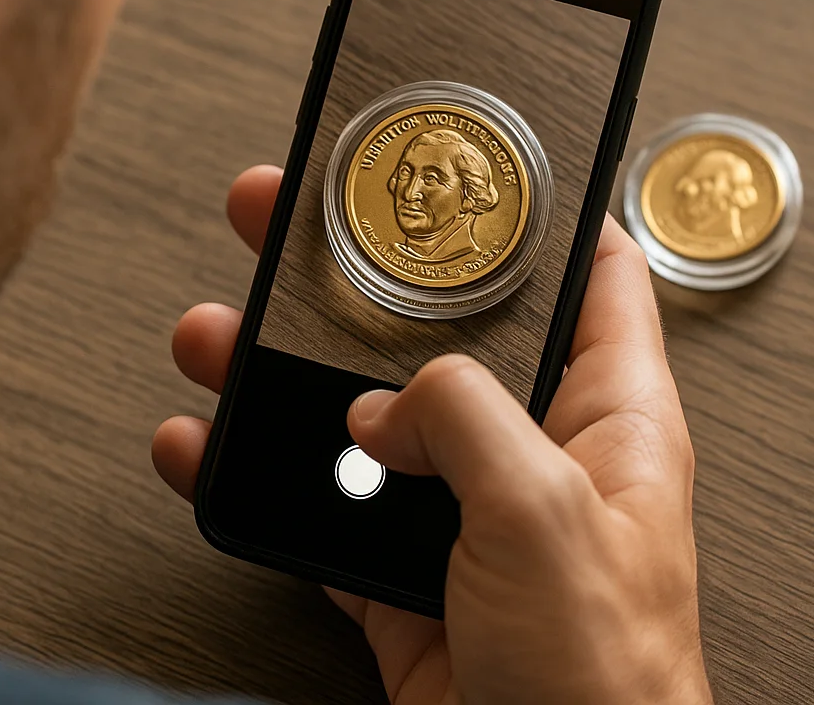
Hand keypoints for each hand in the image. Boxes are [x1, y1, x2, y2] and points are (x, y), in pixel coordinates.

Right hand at [152, 166, 711, 704]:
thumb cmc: (608, 683)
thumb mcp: (547, 514)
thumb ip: (467, 422)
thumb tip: (388, 400)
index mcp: (606, 420)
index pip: (590, 277)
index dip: (536, 210)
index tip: (468, 160)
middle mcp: (535, 455)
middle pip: (439, 332)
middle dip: (357, 276)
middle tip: (287, 221)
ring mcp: (464, 515)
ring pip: (365, 415)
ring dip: (284, 374)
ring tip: (216, 331)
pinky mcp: (406, 576)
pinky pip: (323, 504)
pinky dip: (261, 475)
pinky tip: (205, 447)